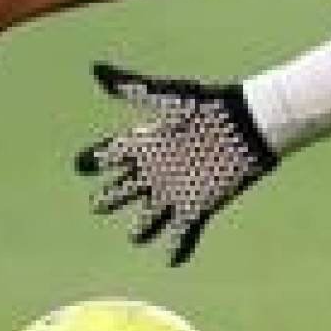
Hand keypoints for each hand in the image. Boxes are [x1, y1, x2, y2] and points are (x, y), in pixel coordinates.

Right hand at [73, 62, 276, 264]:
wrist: (249, 124)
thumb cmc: (208, 107)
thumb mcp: (166, 96)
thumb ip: (131, 86)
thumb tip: (95, 69)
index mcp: (146, 143)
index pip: (110, 156)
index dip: (94, 161)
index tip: (81, 165)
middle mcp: (156, 170)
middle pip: (123, 192)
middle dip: (109, 200)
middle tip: (100, 204)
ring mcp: (175, 192)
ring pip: (149, 218)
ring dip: (143, 230)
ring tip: (138, 236)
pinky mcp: (198, 207)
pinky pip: (183, 234)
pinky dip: (178, 250)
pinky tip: (172, 261)